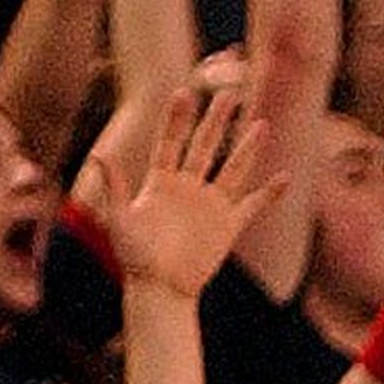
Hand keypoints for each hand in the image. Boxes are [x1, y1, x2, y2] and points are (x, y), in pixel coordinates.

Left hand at [98, 83, 276, 297]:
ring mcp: (210, 205)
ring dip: (248, 148)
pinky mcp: (228, 226)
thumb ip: (115, 186)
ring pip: (233, 168)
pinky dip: (270, 194)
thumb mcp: (120, 220)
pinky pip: (253, 205)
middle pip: (205, 146)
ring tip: (261, 124)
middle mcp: (188, 188)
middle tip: (227, 93)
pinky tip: (285, 179)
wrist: (160, 291)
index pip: (171, 142)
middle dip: (217, 120)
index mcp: (161, 183)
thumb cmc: (135, 259)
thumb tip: (98, 156)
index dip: (177, 119)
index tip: (184, 92)